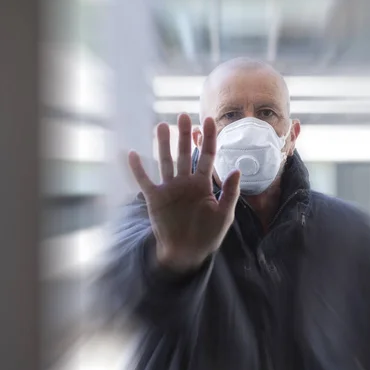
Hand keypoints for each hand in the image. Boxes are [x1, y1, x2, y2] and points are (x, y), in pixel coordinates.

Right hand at [128, 114, 240, 271]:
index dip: (208, 138)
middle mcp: (186, 182)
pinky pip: (144, 180)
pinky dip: (137, 168)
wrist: (187, 253)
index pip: (206, 156)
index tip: (208, 120)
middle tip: (183, 115)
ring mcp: (169, 188)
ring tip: (162, 125)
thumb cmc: (208, 235)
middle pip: (185, 153)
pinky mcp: (155, 198)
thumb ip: (230, 193)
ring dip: (163, 144)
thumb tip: (236, 170)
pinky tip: (132, 153)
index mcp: (203, 183)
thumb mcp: (224, 215)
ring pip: (165, 161)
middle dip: (184, 135)